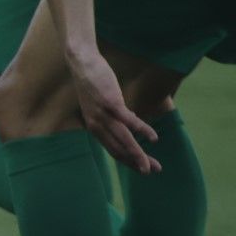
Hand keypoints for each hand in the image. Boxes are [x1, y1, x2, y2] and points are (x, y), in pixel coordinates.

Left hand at [67, 45, 160, 173]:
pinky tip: (153, 138)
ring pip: (123, 139)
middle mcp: (96, 124)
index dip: (128, 161)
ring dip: (139, 154)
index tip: (143, 169)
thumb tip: (132, 123)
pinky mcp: (110, 103)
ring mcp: (103, 114)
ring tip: (152, 165)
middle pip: (118, 149)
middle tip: (153, 172)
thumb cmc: (94, 82)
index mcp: (94, 127)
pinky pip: (128, 121)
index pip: (112, 150)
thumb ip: (116, 116)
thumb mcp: (104, 104)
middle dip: (136, 162)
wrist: (83, 63)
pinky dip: (142, 130)